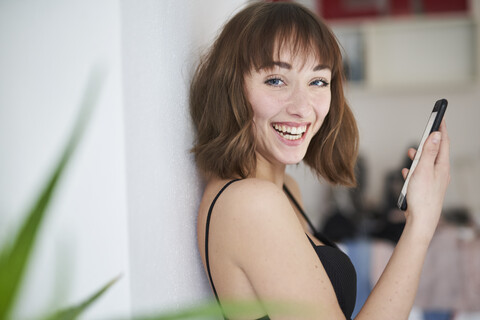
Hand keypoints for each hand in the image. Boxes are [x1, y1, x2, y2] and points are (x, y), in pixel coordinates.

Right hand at [401, 120, 449, 239]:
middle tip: (424, 132)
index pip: (443, 143)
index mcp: (441, 166)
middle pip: (435, 152)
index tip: (439, 118)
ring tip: (411, 152)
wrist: (422, 220)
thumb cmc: (423, 197)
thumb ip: (429, 152)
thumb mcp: (423, 170)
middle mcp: (440, 173)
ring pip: (426, 164)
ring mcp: (434, 181)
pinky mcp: (426, 189)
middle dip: (428, 142)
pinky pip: (420, 175)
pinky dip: (414, 170)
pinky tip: (406, 172)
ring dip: (419, 157)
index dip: (441, 129)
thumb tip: (436, 135)